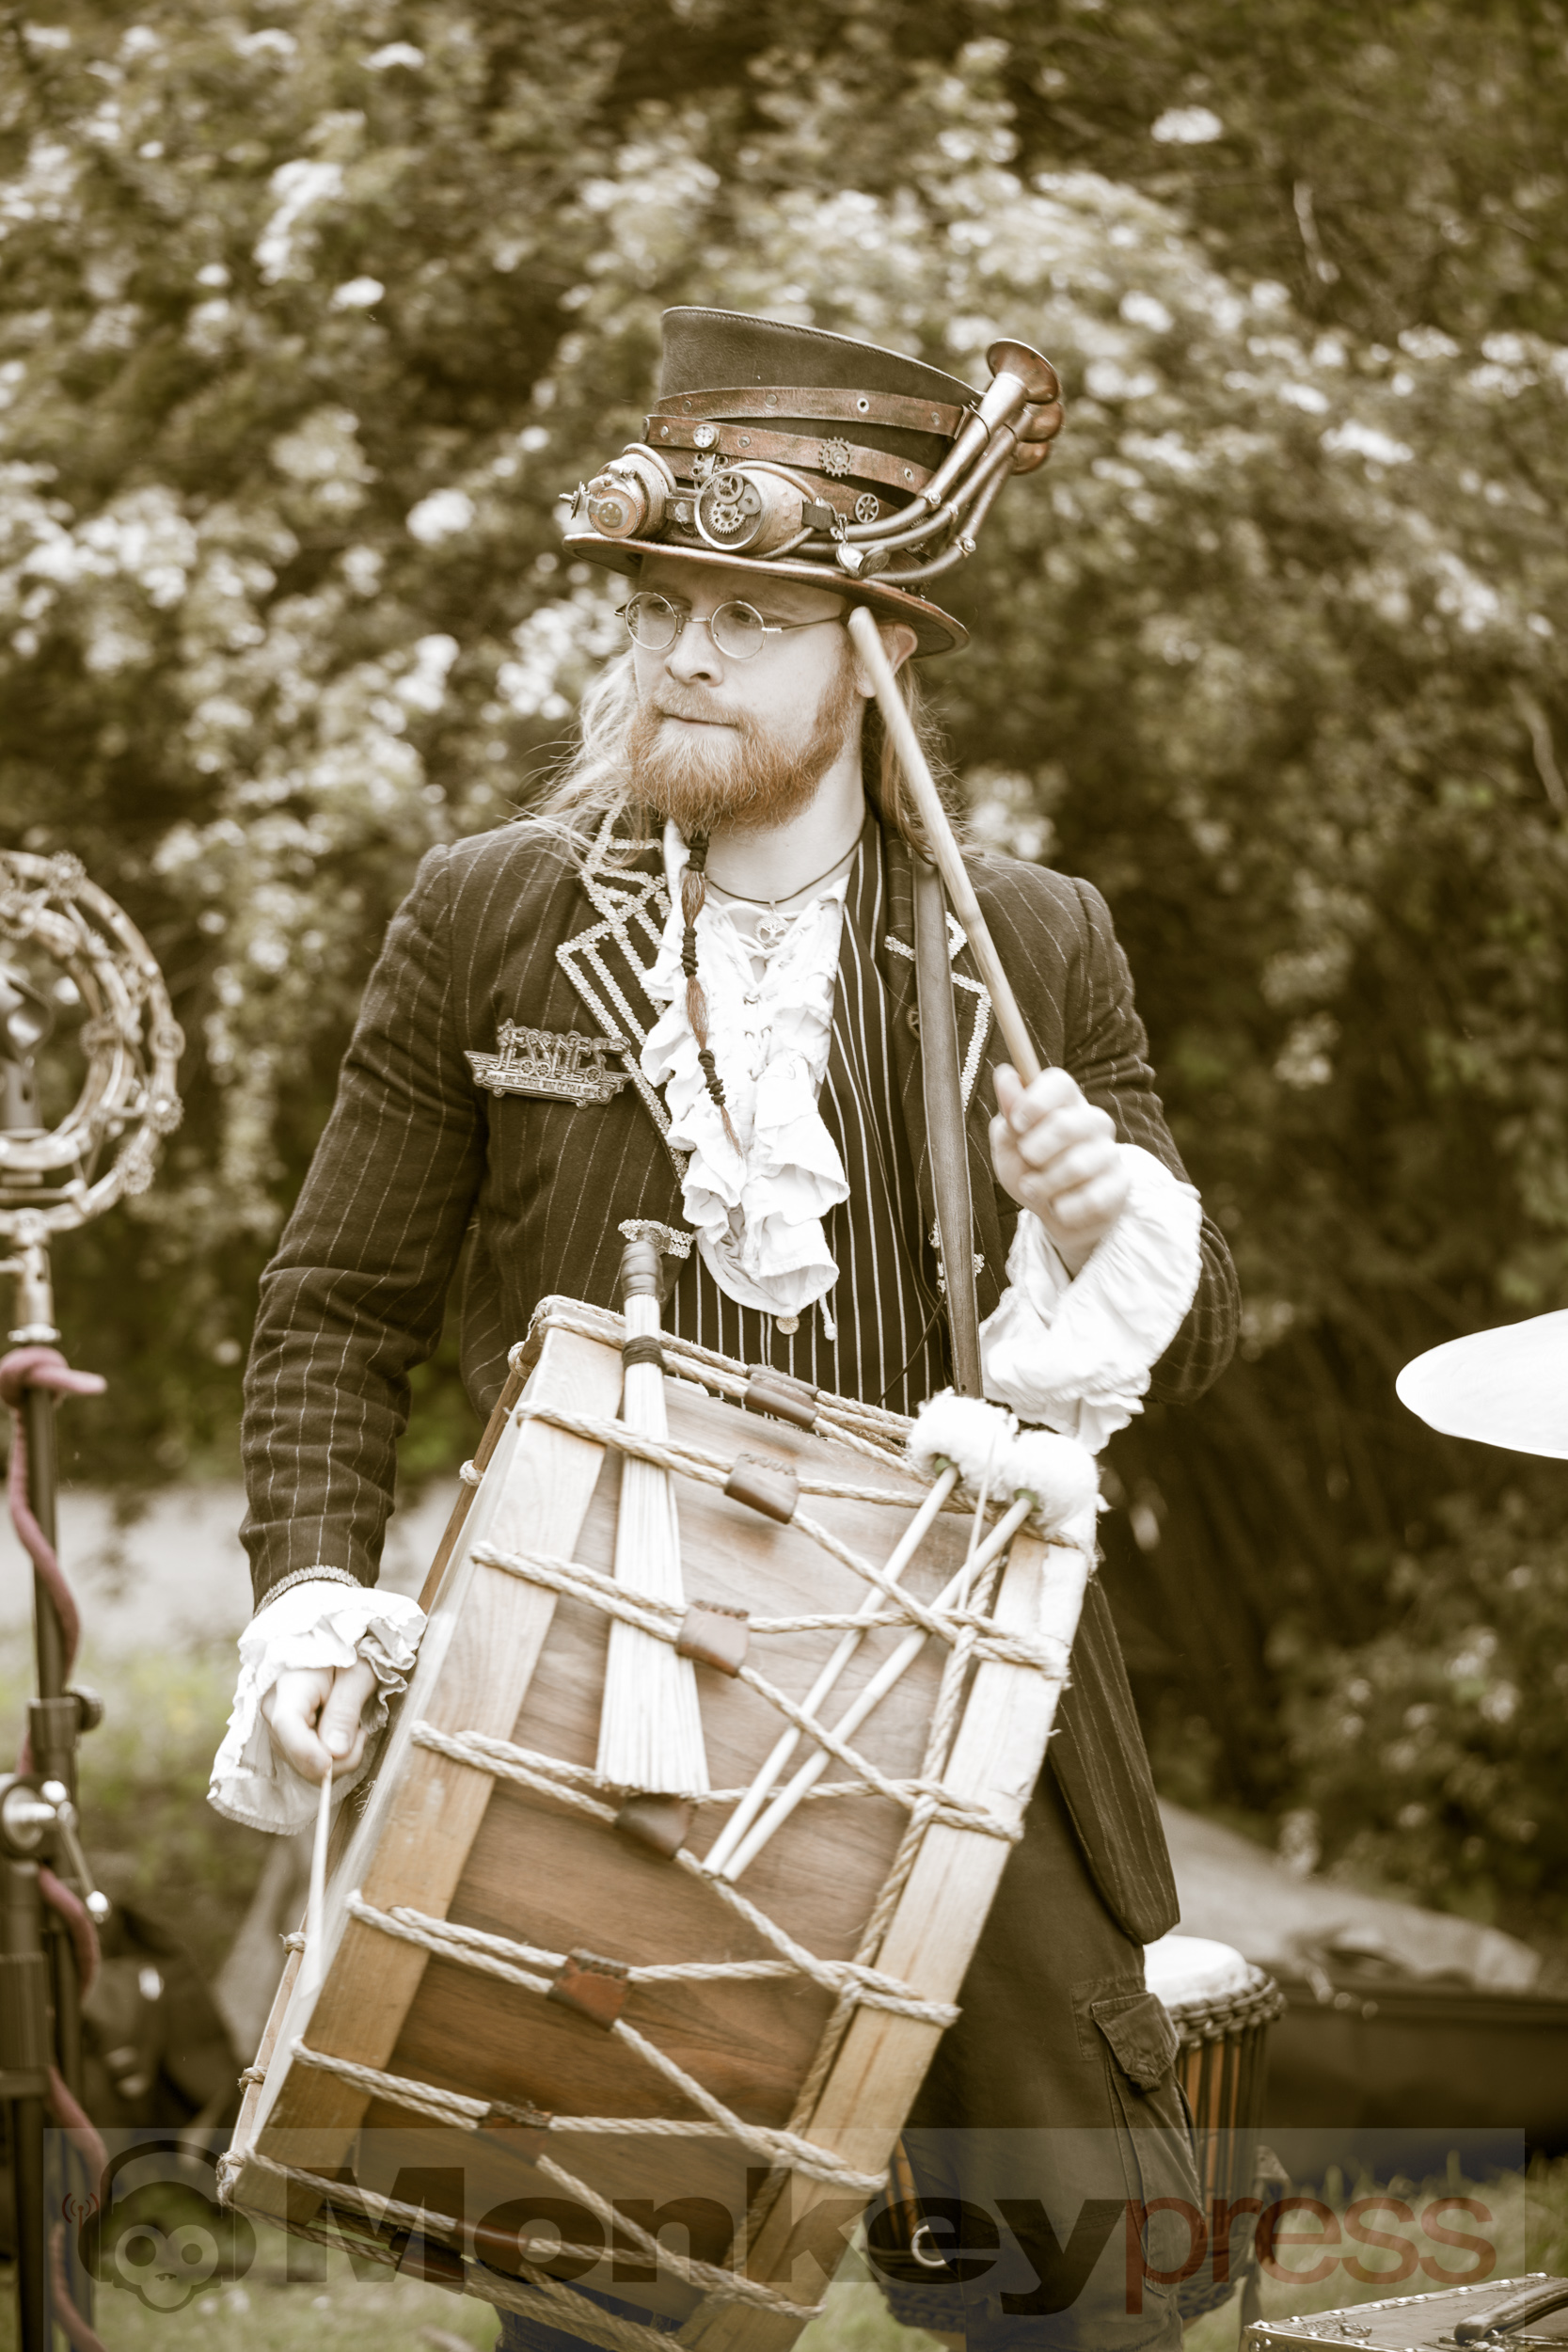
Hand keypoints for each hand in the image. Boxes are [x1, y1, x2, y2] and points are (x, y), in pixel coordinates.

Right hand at [261, 1660, 378, 1782]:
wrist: (331, 1647)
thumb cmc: (347, 1656)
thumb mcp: (357, 1676)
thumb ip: (345, 1712)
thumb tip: (336, 1752)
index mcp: (290, 1684)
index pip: (286, 1724)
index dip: (307, 1751)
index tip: (331, 1763)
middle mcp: (273, 1709)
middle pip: (296, 1754)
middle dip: (334, 1759)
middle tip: (361, 1735)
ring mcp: (275, 1726)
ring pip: (301, 1765)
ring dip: (334, 1759)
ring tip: (351, 1728)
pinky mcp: (283, 1738)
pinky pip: (304, 1762)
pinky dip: (327, 1758)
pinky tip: (338, 1735)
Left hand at [990, 1063, 1129, 1275]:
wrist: (1054, 1215)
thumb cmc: (1030, 1171)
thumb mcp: (1009, 1145)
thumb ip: (1008, 1113)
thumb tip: (1005, 1075)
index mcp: (1065, 1103)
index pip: (1060, 1083)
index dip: (1035, 1101)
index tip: (1018, 1123)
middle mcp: (1094, 1122)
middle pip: (1066, 1124)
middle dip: (1034, 1151)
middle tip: (1026, 1161)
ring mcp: (1110, 1152)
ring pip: (1076, 1166)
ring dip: (1043, 1185)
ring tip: (1034, 1189)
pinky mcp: (1120, 1184)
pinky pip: (1091, 1198)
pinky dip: (1065, 1208)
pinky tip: (1060, 1206)